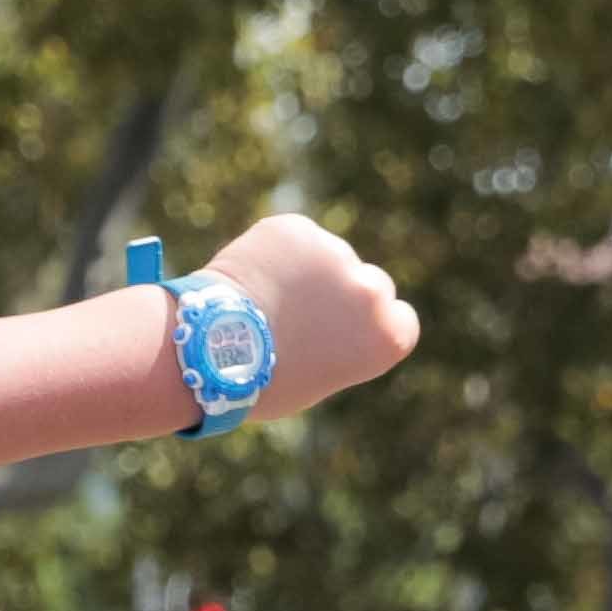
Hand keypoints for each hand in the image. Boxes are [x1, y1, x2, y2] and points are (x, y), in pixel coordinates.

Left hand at [215, 214, 422, 417]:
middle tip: (302, 316)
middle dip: (344, 293)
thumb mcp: (322, 374)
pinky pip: (293, 239)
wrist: (211, 351)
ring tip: (264, 303)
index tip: (346, 332)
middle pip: (371, 283)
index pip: (400, 318)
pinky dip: (275, 252)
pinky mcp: (297, 229)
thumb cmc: (263, 381)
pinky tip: (251, 279)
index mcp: (388, 335)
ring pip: (327, 258)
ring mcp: (335, 253)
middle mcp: (370, 291)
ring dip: (306, 271)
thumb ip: (346, 340)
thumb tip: (336, 313)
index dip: (371, 324)